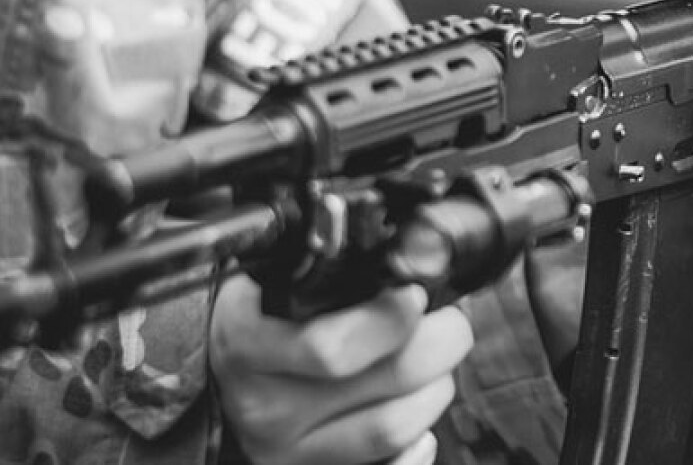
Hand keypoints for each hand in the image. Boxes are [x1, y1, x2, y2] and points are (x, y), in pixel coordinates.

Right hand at [210, 277, 473, 464]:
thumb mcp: (266, 287)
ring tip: (436, 363)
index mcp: (248, 347)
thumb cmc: (261, 322)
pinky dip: (419, 446)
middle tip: (447, 321)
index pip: (332, 346)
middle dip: (441, 340)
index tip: (415, 295)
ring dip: (437, 387)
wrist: (222, 382)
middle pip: (389, 377)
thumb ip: (325, 279)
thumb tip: (402, 270)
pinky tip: (423, 426)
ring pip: (396, 425)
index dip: (392, 317)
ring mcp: (290, 452)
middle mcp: (265, 408)